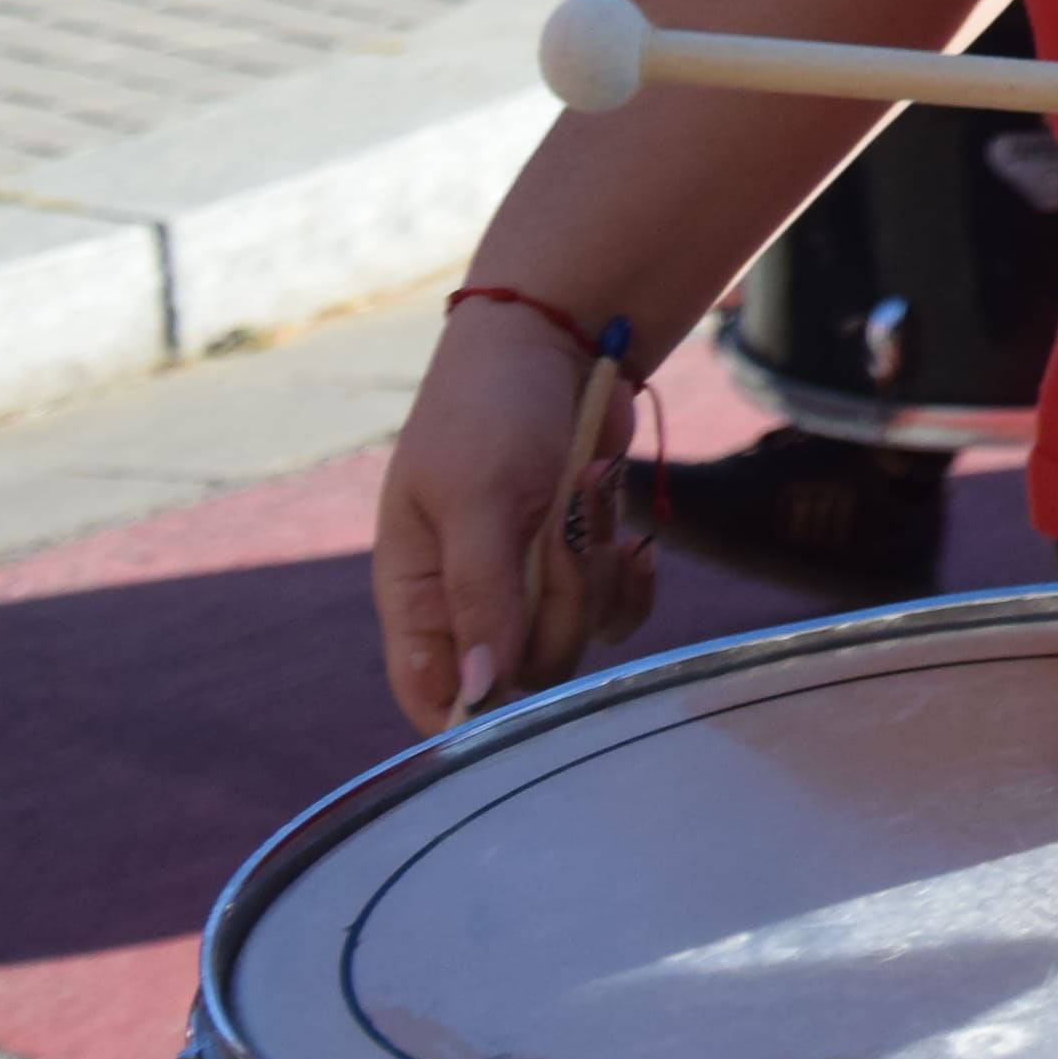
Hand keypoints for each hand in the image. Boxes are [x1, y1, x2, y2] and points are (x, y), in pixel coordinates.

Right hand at [370, 303, 655, 732]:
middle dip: (561, 605)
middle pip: (524, 670)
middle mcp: (469, 600)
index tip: (518, 696)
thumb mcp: (479, 500)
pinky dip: (632, 582)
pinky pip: (617, 613)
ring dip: (599, 576)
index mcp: (417, 592)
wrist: (560, 342)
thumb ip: (480, 596)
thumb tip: (478, 693)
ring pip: (578, 638)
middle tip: (567, 531)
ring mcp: (529, 584)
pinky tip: (640, 543)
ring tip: (590, 493)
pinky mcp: (581, 562)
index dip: (467, 715)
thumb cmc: (492, 412)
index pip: (429, 691)